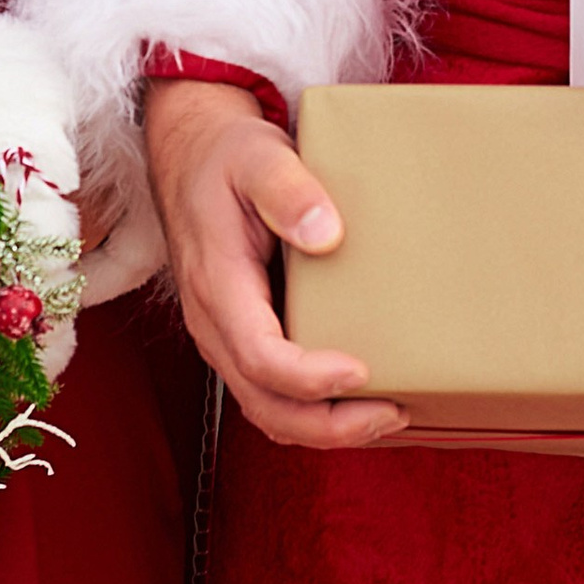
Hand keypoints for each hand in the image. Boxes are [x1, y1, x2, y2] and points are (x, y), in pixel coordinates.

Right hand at [142, 76, 406, 451]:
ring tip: (387, 415)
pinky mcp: (242, 335)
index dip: (309, 377)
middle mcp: (214, 322)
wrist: (191, 156)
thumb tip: (327, 235)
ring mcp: (225, 335)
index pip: (258, 355)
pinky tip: (357, 401)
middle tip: (392, 411)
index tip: (361, 371)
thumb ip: (288, 191)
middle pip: (264, 403)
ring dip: (324, 427)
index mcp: (217, 283)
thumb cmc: (226, 157)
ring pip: (267, 409)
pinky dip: (313, 412)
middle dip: (327, 424)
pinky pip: (270, 393)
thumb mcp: (257, 157)